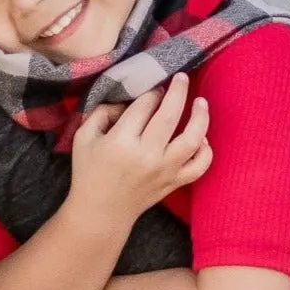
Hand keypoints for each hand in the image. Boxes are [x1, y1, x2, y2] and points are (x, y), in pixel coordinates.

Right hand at [68, 72, 211, 224]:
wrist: (101, 212)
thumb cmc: (89, 172)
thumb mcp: (83, 137)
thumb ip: (101, 112)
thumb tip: (126, 100)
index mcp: (122, 142)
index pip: (144, 105)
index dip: (151, 91)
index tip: (153, 87)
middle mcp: (147, 155)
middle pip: (170, 114)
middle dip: (179, 90)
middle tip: (181, 77)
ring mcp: (164, 170)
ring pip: (193, 139)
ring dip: (201, 116)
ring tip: (201, 102)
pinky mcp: (174, 182)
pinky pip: (200, 166)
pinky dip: (206, 151)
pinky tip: (201, 137)